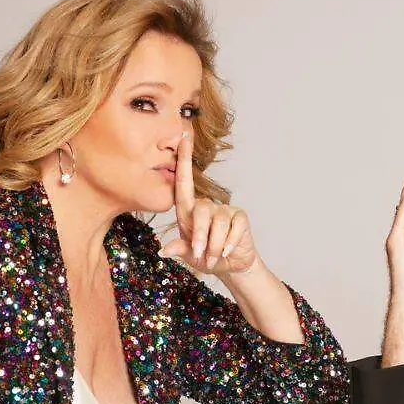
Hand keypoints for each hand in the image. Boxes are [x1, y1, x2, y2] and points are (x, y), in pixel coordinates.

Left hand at [160, 132, 260, 276]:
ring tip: (214, 257)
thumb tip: (164, 249)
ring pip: (218, 223)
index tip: (183, 138)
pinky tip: (228, 251)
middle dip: (199, 235)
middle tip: (200, 255)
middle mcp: (206, 207)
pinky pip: (234, 228)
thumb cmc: (206, 257)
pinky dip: (229, 243)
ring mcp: (224, 210)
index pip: (183, 183)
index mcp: (188, 212)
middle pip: (201, 211)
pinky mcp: (239, 217)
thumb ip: (179, 250)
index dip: (184, 160)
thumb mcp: (189, 256)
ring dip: (215, 245)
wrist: (232, 266)